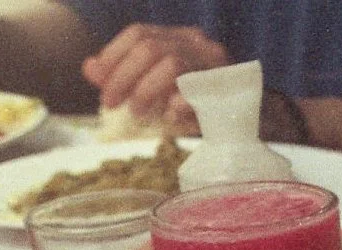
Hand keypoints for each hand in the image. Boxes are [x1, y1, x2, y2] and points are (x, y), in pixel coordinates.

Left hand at [81, 23, 229, 119]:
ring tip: (137, 113)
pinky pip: (199, 92)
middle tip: (110, 104)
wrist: (252, 123)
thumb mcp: (161, 89)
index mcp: (182, 39)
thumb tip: (89, 69)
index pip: (139, 34)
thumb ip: (126, 76)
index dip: (113, 54)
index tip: (98, 81)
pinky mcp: (232, 90)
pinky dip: (178, 105)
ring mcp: (219, 66)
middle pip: (151, 47)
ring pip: (172, 64)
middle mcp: (201, 45)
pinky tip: (169, 117)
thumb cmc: (202, 105)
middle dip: (123, 76)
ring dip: (146, 89)